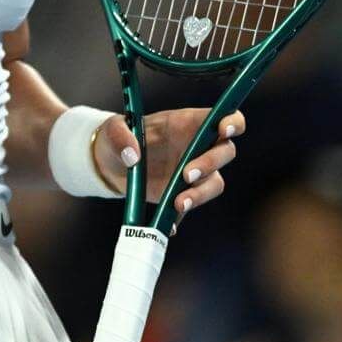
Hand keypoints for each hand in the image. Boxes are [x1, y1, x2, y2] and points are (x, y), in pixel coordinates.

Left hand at [94, 105, 244, 220]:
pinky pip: (192, 205)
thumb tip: (133, 155)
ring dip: (201, 194)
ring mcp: (192, 171)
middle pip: (224, 151)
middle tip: (187, 175)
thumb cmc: (117, 138)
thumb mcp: (112, 130)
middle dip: (211, 163)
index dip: (231, 122)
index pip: (223, 117)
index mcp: (185, 123)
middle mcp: (196, 146)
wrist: (110, 164)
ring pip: (215, 182)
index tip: (224, 130)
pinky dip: (181, 217)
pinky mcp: (183, 193)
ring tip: (178, 203)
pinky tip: (168, 224)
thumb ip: (121, 136)